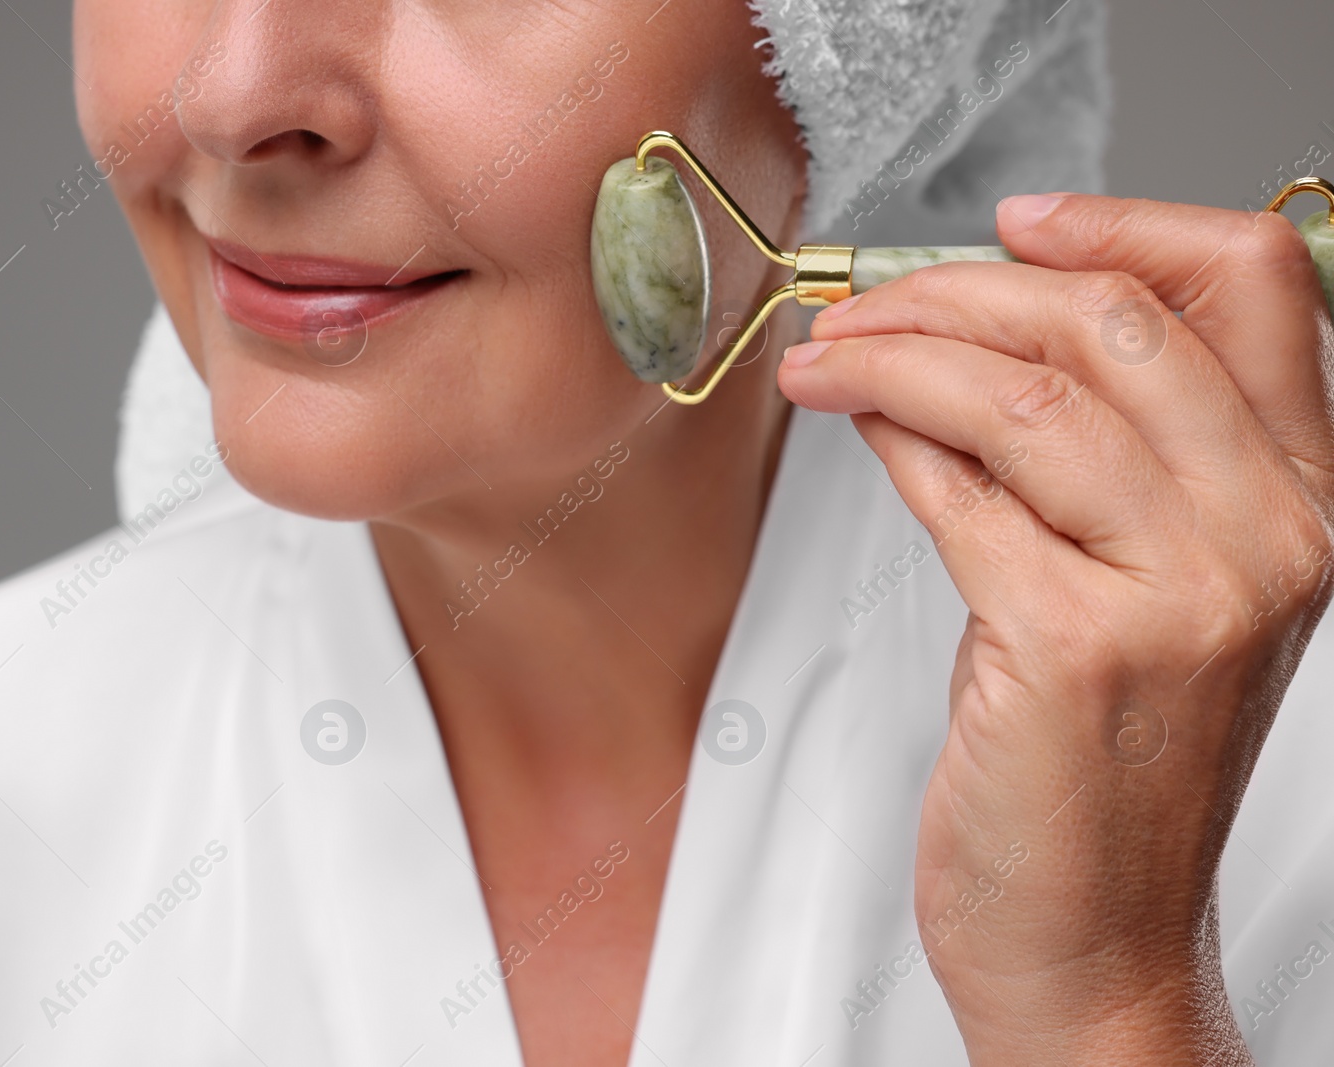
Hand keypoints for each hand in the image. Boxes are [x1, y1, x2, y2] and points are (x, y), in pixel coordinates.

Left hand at [776, 195, 1333, 1064]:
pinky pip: (959, 492)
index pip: (1256, 286)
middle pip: (1115, 322)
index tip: (1014, 225)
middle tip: (864, 305)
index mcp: (1306, 501)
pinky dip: (891, 440)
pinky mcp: (1077, 645)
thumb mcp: (1140, 588)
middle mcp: (1271, 536)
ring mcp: (1184, 591)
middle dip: (960, 290)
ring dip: (897, 355)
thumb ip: (1091, 460)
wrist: (1093, 939)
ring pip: (1022, 396)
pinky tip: (855, 427)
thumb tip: (971, 339)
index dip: (1123, 225)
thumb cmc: (1102, 768)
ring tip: (825, 359)